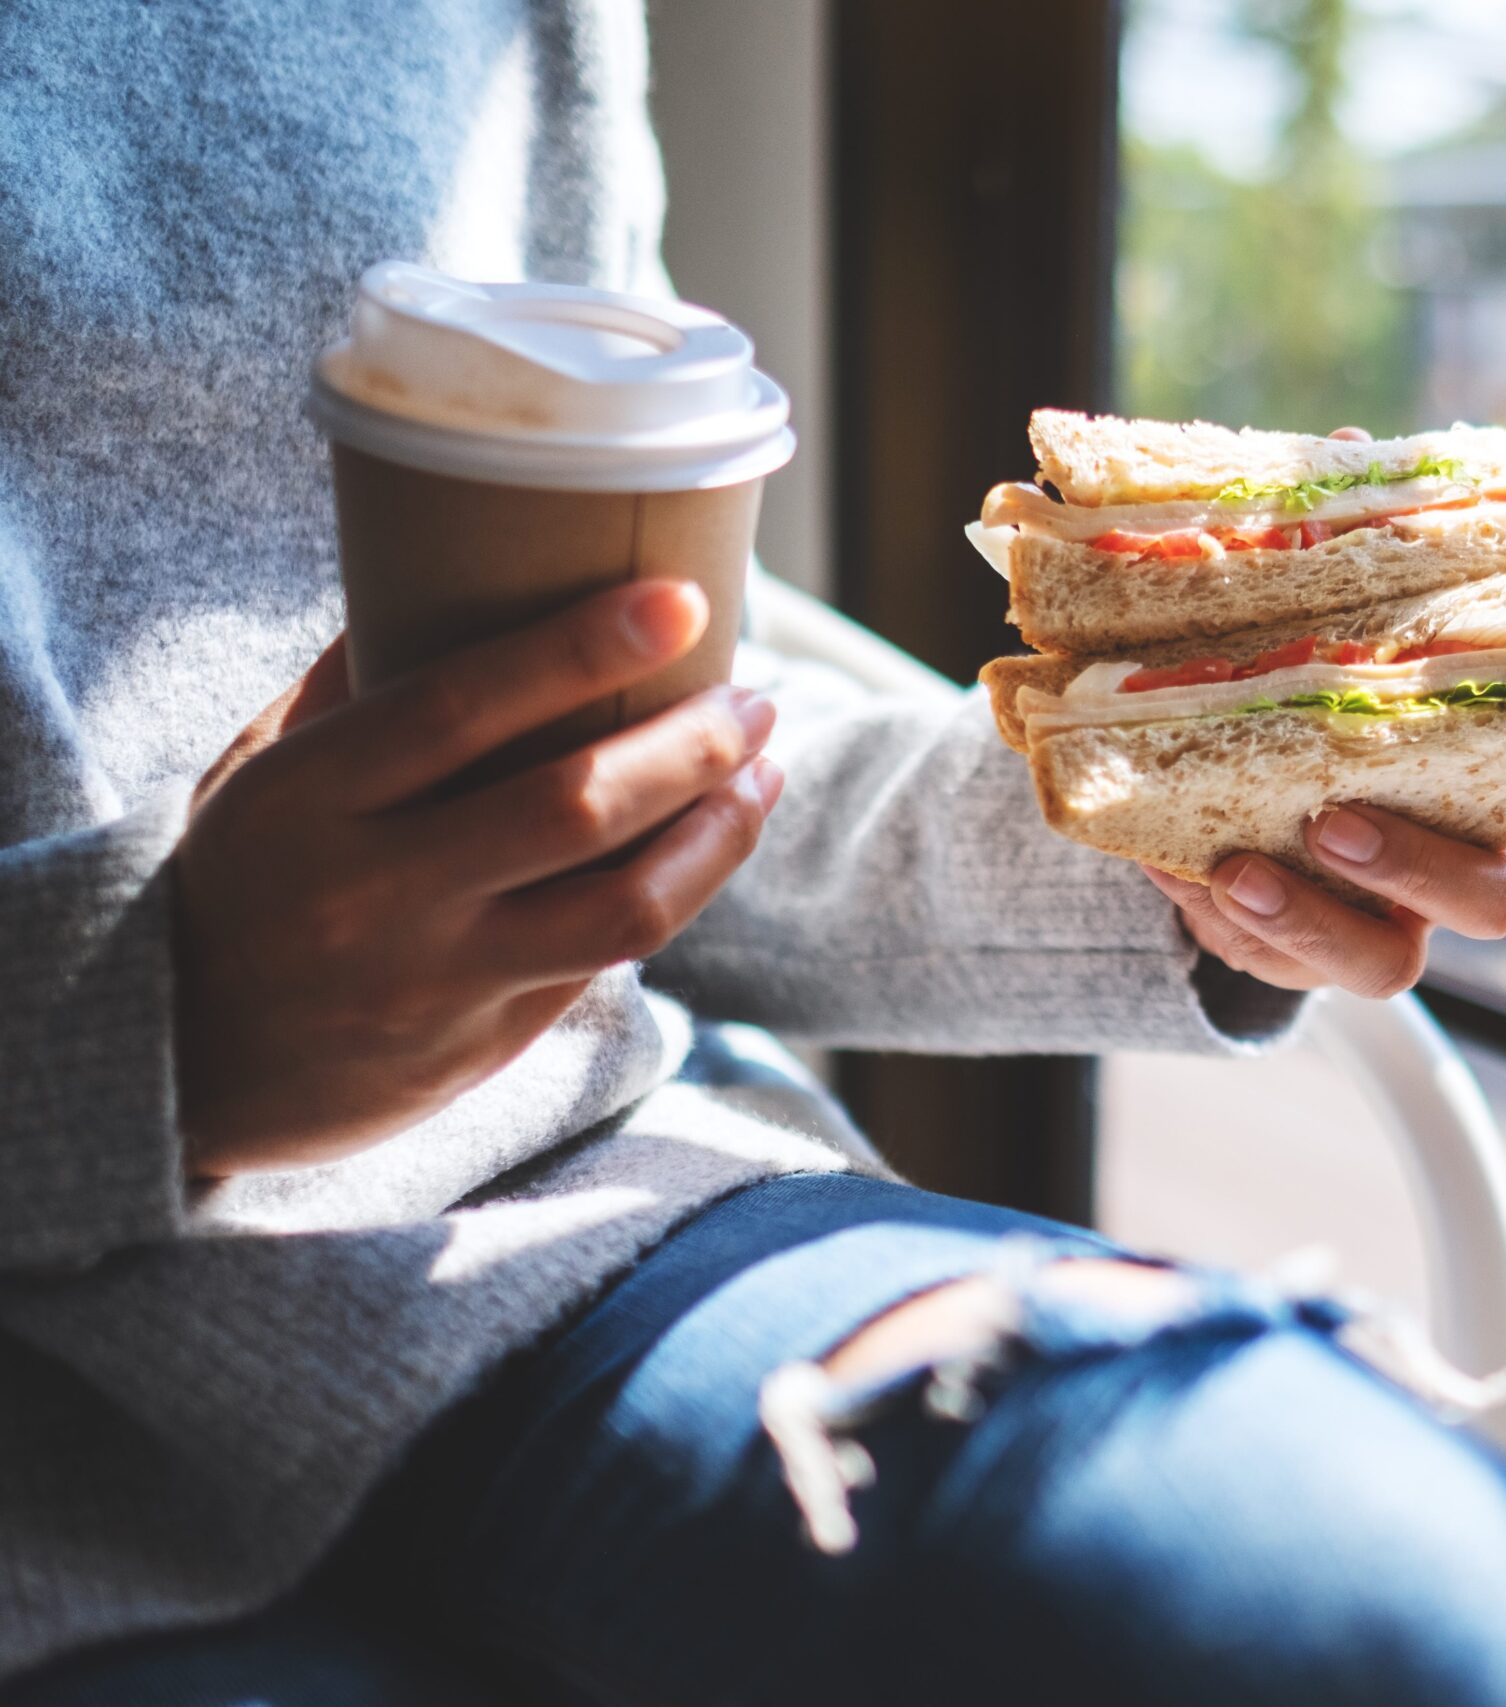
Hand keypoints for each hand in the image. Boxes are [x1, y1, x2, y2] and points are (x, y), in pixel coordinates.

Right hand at [173, 582, 783, 1177]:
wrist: (185, 1065)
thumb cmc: (243, 880)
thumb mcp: (258, 773)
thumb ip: (352, 683)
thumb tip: (445, 558)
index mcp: (307, 798)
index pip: (459, 708)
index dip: (580, 649)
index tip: (680, 600)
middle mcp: (373, 891)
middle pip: (570, 807)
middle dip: (689, 745)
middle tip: (755, 698)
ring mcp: (437, 976)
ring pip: (621, 906)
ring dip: (717, 835)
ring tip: (763, 772)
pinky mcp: (486, 1042)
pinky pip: (608, 958)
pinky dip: (680, 889)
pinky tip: (718, 837)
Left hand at [1141, 423, 1505, 997]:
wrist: (1215, 779)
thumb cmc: (1307, 675)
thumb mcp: (1320, 603)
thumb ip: (1343, 541)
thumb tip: (1343, 453)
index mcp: (1482, 766)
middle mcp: (1447, 854)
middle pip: (1494, 899)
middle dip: (1424, 869)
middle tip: (1339, 818)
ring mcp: (1377, 917)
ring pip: (1391, 963)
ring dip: (1322, 919)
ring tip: (1246, 870)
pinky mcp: (1300, 952)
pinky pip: (1285, 966)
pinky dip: (1236, 922)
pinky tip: (1191, 869)